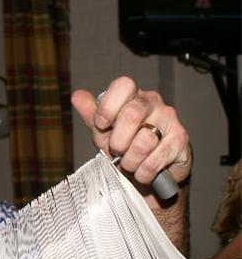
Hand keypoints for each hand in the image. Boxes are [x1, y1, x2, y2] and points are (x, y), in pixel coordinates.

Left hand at [71, 76, 191, 187]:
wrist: (148, 173)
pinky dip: (144, 171)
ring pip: (144, 140)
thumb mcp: (103, 132)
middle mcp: (153, 103)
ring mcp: (170, 120)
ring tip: (130, 163)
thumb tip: (77, 96)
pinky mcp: (181, 140)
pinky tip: (143, 172)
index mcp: (132, 96)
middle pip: (132, 114)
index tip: (101, 125)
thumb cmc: (125, 147)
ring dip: (131, 160)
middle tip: (117, 150)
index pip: (124, 85)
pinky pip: (157, 159)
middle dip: (118, 141)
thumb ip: (91, 115)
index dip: (108, 107)